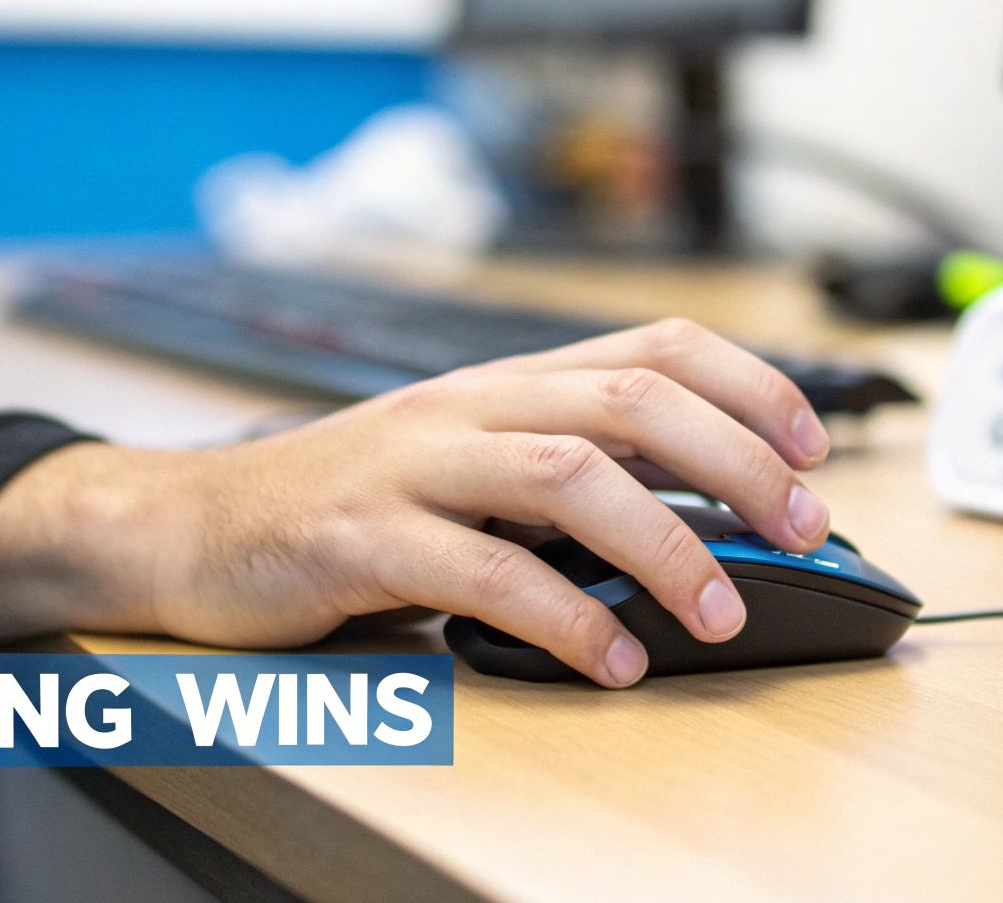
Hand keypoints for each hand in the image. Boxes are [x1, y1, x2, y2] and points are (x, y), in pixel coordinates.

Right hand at [0, 319, 831, 687]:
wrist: (189, 526)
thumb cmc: (341, 504)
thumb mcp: (462, 469)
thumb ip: (560, 480)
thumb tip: (695, 520)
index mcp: (502, 384)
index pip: (651, 345)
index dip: (748, 383)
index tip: (813, 444)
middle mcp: (465, 406)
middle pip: (627, 398)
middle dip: (734, 460)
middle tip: (798, 528)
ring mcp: (409, 466)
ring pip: (564, 474)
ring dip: (662, 544)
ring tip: (715, 613)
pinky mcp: (357, 539)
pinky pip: (478, 572)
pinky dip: (561, 617)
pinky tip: (609, 659)